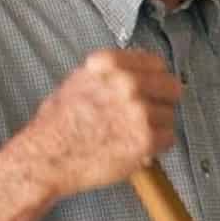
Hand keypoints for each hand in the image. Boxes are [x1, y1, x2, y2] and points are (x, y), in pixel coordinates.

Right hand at [18, 49, 181, 198]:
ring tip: (133, 136)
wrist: (47, 156)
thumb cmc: (57, 125)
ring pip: (170, 116)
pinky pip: (168, 138)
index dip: (156, 78)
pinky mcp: (146, 138)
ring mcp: (140, 111)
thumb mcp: (79, 82)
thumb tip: (134, 75)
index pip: (156, 63)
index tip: (154, 87)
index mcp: (112, 65)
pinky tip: (137, 148)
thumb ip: (110, 74)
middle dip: (164, 101)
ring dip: (157, 127)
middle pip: (171, 87)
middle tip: (152, 114)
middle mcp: (128, 83)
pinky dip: (156, 146)